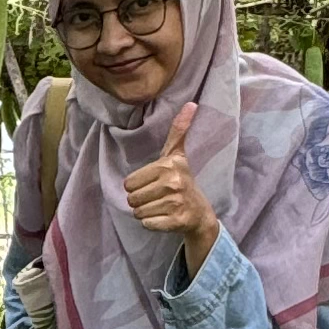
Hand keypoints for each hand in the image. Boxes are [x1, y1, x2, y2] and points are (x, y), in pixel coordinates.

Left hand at [120, 100, 215, 263]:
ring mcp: (176, 203)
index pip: (129, 183)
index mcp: (169, 165)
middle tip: (157, 198)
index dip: (137, 186)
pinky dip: (152, 223)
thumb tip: (191, 104)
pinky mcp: (176, 221)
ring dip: (146, 212)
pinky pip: (147, 224)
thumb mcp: (178, 155)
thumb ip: (179, 130)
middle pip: (132, 198)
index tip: (153, 184)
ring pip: (138, 212)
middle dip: (140, 200)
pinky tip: (164, 217)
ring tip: (161, 207)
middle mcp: (173, 183)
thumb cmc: (183, 181)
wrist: (200, 213)